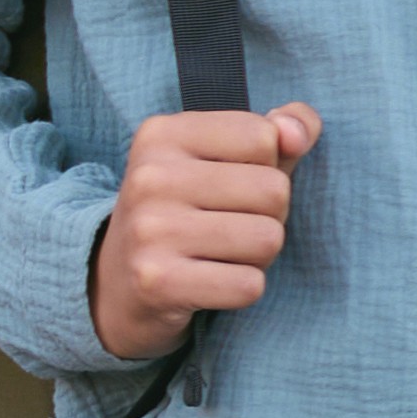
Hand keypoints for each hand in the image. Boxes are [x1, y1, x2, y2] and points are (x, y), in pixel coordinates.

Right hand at [88, 101, 319, 360]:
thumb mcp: (229, 156)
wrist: (118, 284)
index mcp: (162, 134)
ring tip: (218, 253)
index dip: (267, 166)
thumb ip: (281, 129)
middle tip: (226, 225)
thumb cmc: (192, 209)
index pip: (264, 136)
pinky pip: (249, 285)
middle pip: (274, 191)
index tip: (229, 183)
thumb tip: (298, 133)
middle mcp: (148, 177)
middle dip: (268, 215)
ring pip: (268, 239)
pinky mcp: (156, 282)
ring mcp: (148, 230)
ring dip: (258, 255)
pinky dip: (243, 289)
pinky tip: (209, 281)